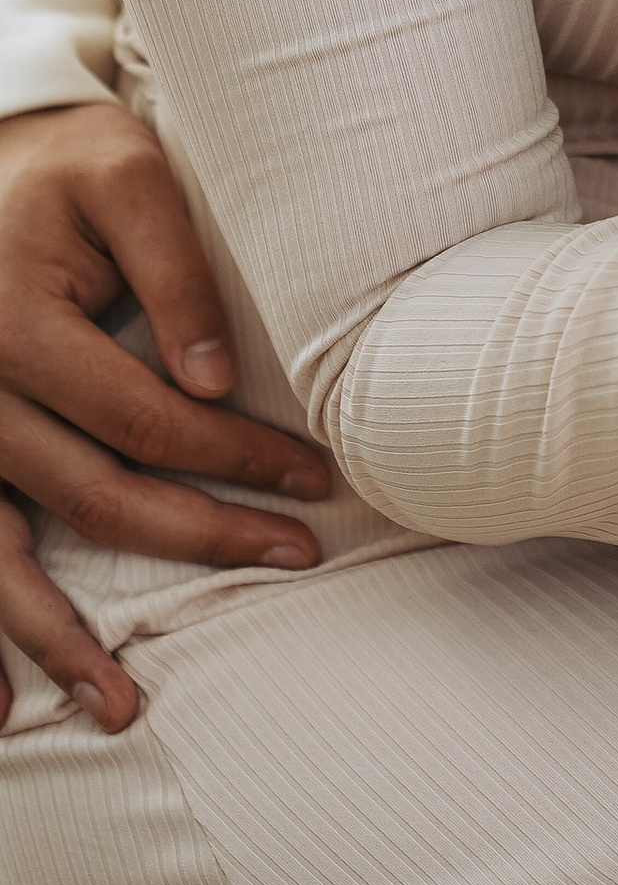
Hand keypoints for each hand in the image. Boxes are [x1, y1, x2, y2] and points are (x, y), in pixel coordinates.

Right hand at [0, 102, 337, 736]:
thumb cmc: (71, 168)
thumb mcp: (129, 177)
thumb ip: (174, 271)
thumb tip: (220, 382)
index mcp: (19, 327)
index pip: (148, 418)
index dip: (239, 455)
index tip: (318, 476)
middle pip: (95, 495)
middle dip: (201, 537)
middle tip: (298, 559)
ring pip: (5, 559)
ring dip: (59, 642)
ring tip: (122, 712)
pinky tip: (0, 716)